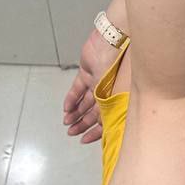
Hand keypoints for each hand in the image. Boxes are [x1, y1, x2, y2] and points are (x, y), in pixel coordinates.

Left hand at [62, 29, 119, 143]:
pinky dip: (71, 99)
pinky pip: (77, 89)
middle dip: (82, 124)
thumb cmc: (118, 68)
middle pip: (93, 112)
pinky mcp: (87, 72)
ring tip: (66, 122)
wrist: (111, 43)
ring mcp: (97, 82)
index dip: (95, 132)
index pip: (105, 120)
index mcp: (118, 98)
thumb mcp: (112, 95)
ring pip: (84, 101)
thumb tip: (103, 130)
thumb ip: (106, 112)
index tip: (84, 140)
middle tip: (71, 132)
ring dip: (75, 113)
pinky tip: (66, 108)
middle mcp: (108, 92)